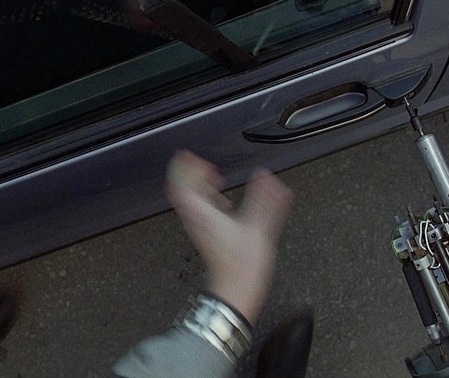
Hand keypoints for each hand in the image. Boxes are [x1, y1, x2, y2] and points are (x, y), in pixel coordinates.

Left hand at [165, 151, 292, 323]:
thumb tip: (265, 177)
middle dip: (192, 174)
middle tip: (202, 163)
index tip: (190, 156)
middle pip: (185, 191)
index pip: (182, 185)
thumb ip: (264, 200)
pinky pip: (201, 213)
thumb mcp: (257, 228)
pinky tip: (222, 202)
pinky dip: (208, 202)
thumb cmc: (241, 267)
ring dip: (200, 187)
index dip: (184, 168)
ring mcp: (202, 230)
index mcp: (204, 214)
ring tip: (211, 177)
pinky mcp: (208, 237)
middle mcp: (198, 220)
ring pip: (192, 203)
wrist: (235, 292)